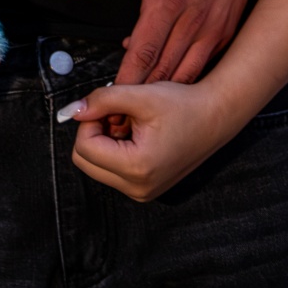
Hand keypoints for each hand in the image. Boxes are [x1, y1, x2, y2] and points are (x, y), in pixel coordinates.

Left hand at [63, 0, 286, 87]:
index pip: (143, 51)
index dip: (126, 79)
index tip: (111, 99)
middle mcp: (194, 18)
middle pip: (164, 69)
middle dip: (142, 96)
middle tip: (122, 114)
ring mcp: (214, 26)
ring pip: (187, 71)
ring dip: (165, 91)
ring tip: (143, 108)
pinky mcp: (228, 27)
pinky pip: (205, 61)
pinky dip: (186, 74)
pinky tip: (170, 76)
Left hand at [63, 80, 229, 201]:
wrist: (215, 117)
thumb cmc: (184, 106)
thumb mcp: (140, 95)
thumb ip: (101, 101)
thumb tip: (73, 110)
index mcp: (137, 168)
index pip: (84, 147)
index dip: (90, 119)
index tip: (108, 105)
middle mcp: (137, 188)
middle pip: (85, 160)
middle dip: (94, 131)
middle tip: (117, 113)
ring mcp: (141, 192)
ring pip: (96, 165)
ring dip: (104, 139)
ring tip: (129, 122)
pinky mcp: (144, 188)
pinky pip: (112, 169)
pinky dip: (114, 148)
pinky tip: (135, 133)